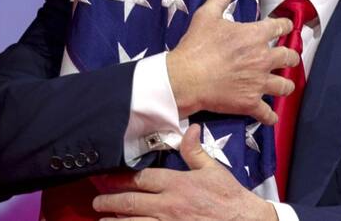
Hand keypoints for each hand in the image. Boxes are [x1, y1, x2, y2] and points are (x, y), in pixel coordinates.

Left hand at [92, 124, 277, 220]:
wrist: (243, 220)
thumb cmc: (229, 196)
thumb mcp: (214, 169)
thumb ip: (195, 151)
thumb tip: (190, 129)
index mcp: (177, 184)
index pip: (142, 179)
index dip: (122, 178)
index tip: (109, 178)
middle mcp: (168, 204)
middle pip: (129, 202)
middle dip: (110, 201)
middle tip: (98, 201)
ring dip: (114, 220)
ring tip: (103, 218)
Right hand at [167, 0, 299, 123]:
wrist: (185, 79)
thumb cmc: (196, 46)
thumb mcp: (206, 15)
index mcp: (255, 36)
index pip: (281, 27)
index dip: (285, 26)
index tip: (285, 27)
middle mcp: (263, 58)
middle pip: (290, 58)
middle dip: (290, 58)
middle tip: (286, 59)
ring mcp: (259, 82)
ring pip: (285, 86)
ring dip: (284, 85)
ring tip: (281, 85)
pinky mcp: (250, 103)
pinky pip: (268, 114)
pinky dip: (270, 116)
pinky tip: (270, 116)